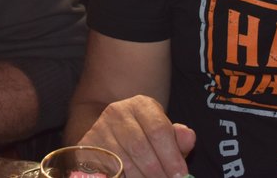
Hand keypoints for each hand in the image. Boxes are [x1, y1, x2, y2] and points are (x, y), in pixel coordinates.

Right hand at [77, 95, 194, 177]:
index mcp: (141, 105)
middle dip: (157, 172)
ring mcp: (99, 128)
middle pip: (140, 147)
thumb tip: (189, 137)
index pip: (158, 129)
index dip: (171, 156)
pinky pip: (107, 169)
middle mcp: (117, 112)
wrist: (109, 132)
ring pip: (122, 161)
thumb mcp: (164, 133)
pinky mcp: (87, 146)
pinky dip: (122, 177)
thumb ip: (178, 138)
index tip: (181, 175)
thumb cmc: (144, 137)